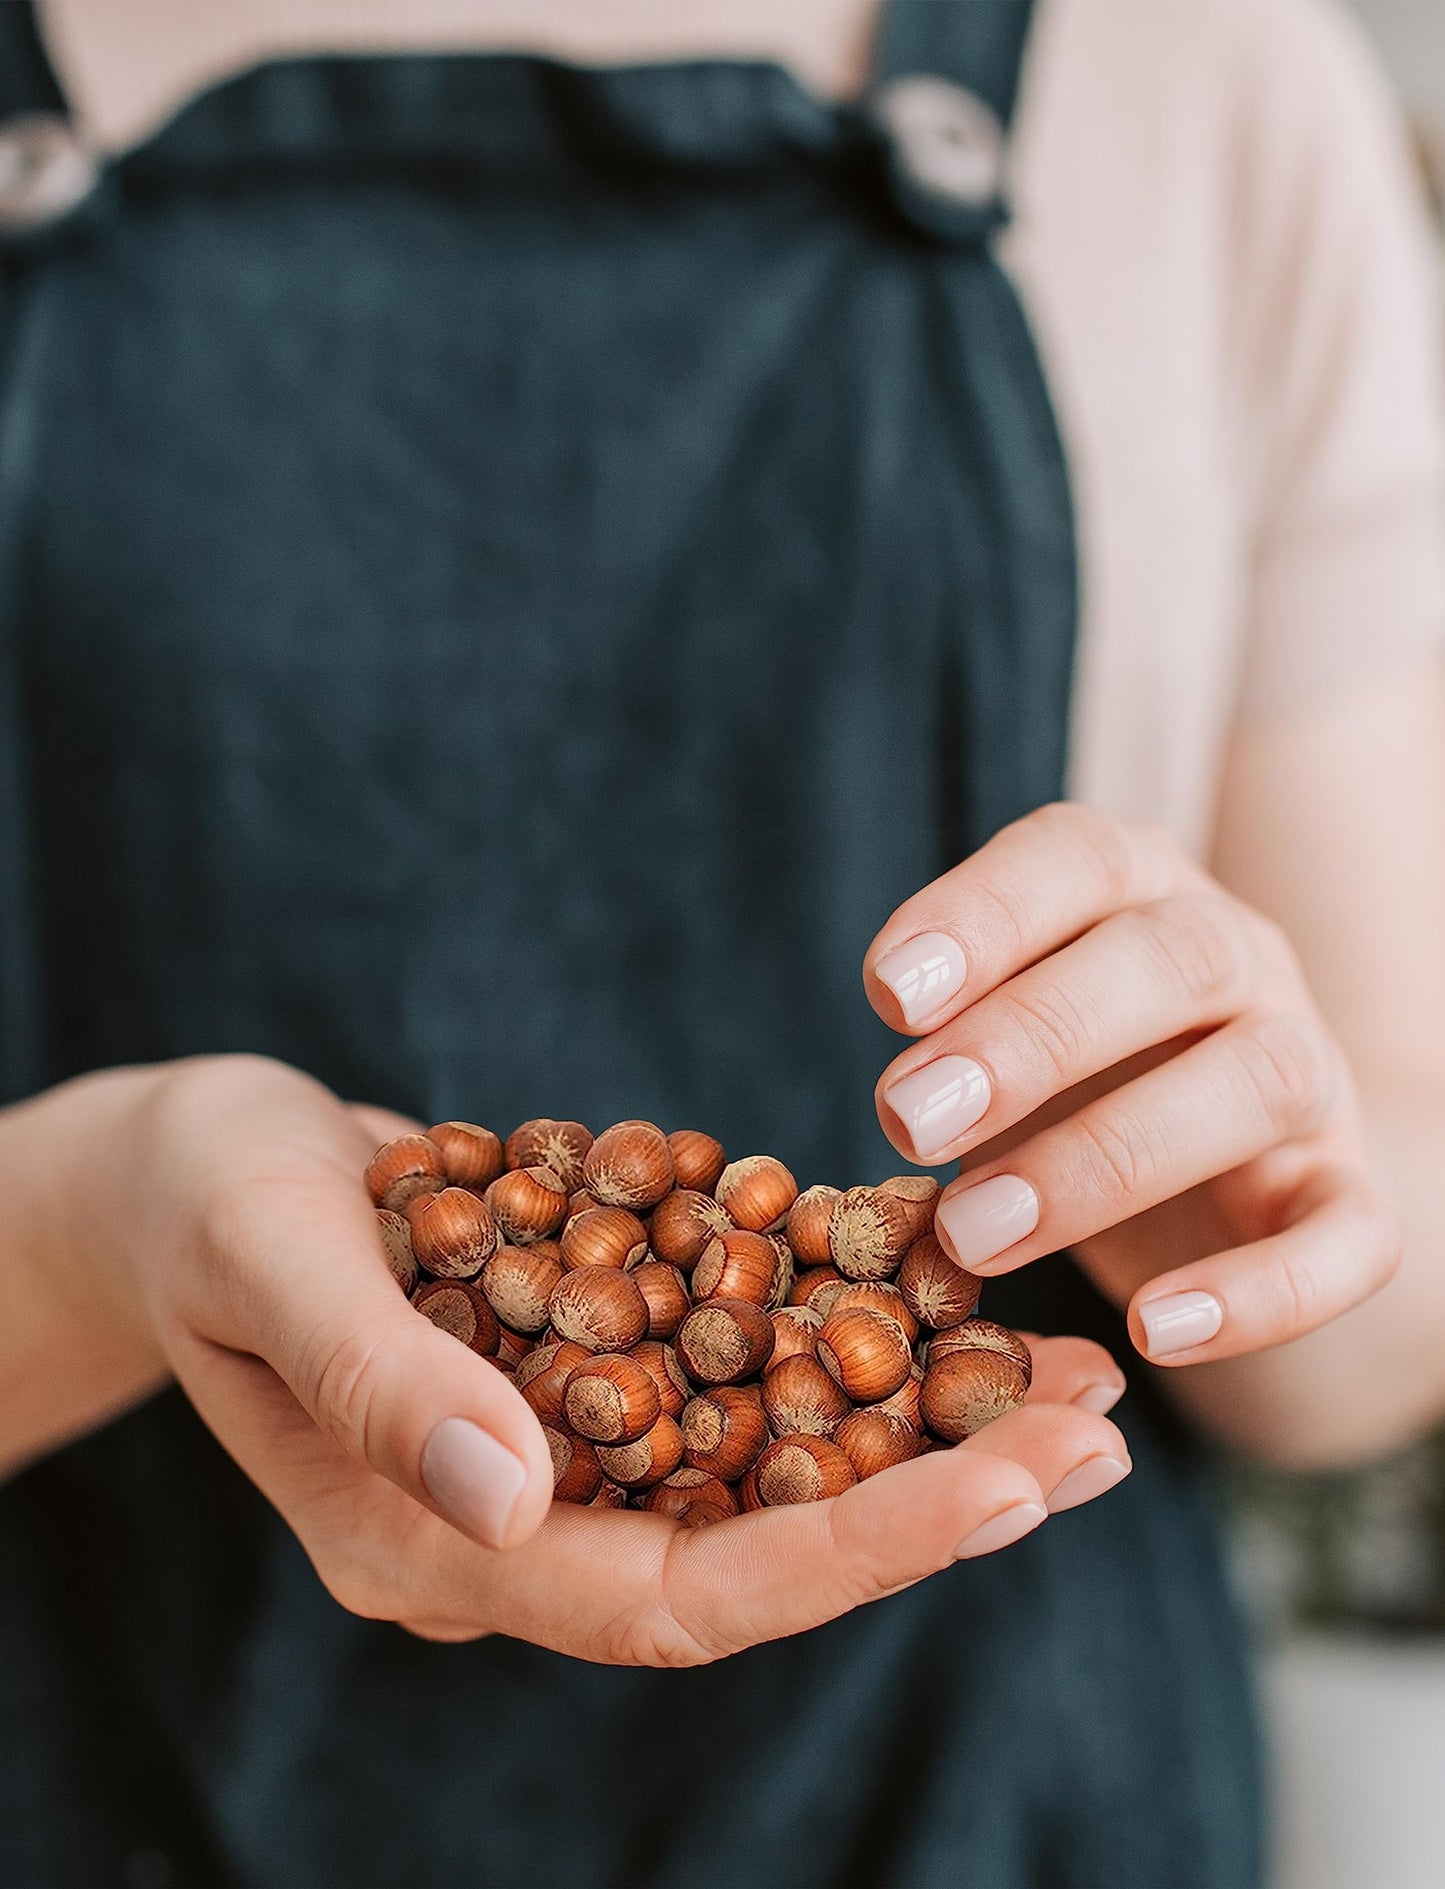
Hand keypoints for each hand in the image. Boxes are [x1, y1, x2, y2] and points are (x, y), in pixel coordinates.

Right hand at [69, 1054, 1128, 1662]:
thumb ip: (378, 1378)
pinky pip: (732, 1378)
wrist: (189, 1169)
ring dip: (917, 1423)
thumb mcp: (270, 1256)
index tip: (1004, 1487)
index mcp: (432, 1543)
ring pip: (765, 1468)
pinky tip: (940, 1290)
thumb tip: (512, 1498)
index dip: (848, 1552)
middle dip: (934, 1499)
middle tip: (1096, 1430)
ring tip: (1064, 1371)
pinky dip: (840, 1344)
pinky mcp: (584, 1374)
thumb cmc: (202, 1204)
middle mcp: (518, 1526)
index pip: (673, 1594)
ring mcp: (556, 1453)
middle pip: (758, 1548)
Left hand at [866, 804, 1401, 1366]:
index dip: (986, 915)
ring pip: (1258, 1085)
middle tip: (908, 1118)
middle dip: (1032, 1038)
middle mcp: (1241, 958)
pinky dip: (1263, 1292)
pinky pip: (1350, 1234)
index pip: (1080, 857)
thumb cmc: (1066, 1076)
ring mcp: (1313, 1071)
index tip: (890, 993)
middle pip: (1172, 960)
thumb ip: (953, 1040)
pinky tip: (1153, 1333)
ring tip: (973, 1231)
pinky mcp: (1349, 1190)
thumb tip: (907, 1096)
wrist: (1224, 1167)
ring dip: (1107, 1161)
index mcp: (1139, 889)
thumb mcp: (998, 1032)